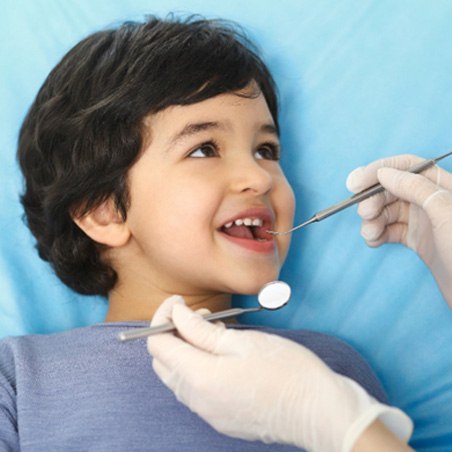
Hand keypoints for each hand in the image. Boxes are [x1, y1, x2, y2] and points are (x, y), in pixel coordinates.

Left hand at [148, 296, 411, 451]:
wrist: (319, 412)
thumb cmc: (288, 370)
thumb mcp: (243, 341)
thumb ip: (201, 331)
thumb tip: (176, 316)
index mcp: (201, 378)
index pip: (157, 345)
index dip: (162, 317)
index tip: (178, 302)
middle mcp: (198, 400)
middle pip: (163, 363)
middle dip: (171, 334)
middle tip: (197, 315)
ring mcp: (209, 413)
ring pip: (177, 377)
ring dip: (184, 351)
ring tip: (212, 332)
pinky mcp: (221, 418)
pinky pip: (195, 391)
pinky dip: (196, 368)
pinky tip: (221, 355)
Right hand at [347, 154, 451, 307]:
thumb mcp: (445, 213)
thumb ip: (416, 188)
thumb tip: (385, 172)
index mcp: (444, 186)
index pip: (408, 166)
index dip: (379, 170)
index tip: (356, 183)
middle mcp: (433, 200)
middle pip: (393, 189)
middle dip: (374, 199)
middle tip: (364, 214)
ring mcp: (425, 221)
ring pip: (389, 211)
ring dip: (373, 220)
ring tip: (369, 234)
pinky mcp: (419, 240)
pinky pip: (391, 231)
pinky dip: (378, 234)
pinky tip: (373, 241)